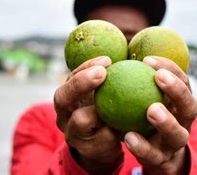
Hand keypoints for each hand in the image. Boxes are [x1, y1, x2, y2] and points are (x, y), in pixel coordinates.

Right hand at [53, 56, 122, 171]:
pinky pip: (102, 141)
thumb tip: (130, 45)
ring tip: (121, 103)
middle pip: (62, 97)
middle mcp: (64, 114)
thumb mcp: (103, 93)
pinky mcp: (88, 151)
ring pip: (80, 121)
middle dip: (80, 83)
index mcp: (67, 96)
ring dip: (101, 111)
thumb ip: (110, 75)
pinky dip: (116, 131)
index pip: (70, 77)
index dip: (85, 67)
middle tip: (103, 73)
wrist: (100, 148)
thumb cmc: (105, 111)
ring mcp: (73, 134)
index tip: (107, 60)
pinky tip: (133, 122)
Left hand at [124, 56, 196, 174]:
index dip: (171, 68)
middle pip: (190, 106)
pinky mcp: (163, 161)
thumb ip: (142, 78)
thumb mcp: (149, 96)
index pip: (184, 81)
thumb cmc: (147, 117)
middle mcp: (184, 121)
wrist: (156, 156)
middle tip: (159, 77)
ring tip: (151, 109)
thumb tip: (126, 47)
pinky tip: (128, 137)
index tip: (148, 59)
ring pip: (178, 134)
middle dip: (177, 90)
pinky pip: (154, 155)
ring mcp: (175, 143)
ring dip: (166, 121)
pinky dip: (143, 146)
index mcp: (181, 102)